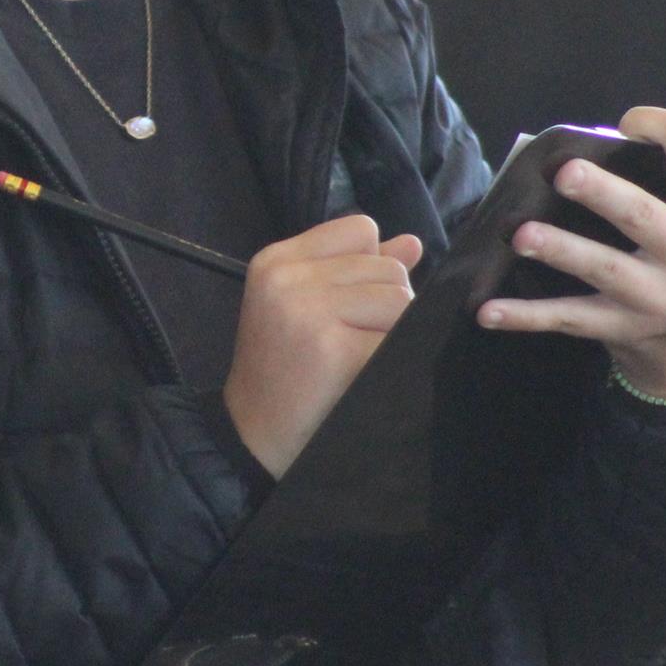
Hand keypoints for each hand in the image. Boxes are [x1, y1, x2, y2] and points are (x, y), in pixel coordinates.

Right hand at [223, 213, 424, 477]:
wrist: (252, 436)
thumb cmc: (284, 371)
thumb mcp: (306, 307)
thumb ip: (357, 270)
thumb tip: (413, 243)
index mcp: (277, 260)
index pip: (361, 229)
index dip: (372, 267)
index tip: (349, 306)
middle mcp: (287, 277)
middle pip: (388, 267)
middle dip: (386, 305)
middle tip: (350, 342)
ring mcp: (307, 310)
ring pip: (399, 298)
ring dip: (392, 331)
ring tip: (355, 356)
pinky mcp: (332, 348)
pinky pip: (397, 336)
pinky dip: (391, 356)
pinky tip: (361, 374)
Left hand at [477, 107, 665, 398]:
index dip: (660, 123)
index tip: (627, 123)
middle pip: (644, 216)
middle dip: (602, 193)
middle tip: (563, 173)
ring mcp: (659, 297)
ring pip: (604, 269)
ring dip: (560, 250)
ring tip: (521, 235)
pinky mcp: (623, 327)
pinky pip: (569, 319)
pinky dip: (526, 317)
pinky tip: (488, 310)